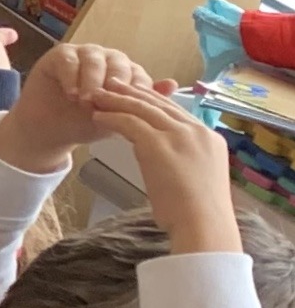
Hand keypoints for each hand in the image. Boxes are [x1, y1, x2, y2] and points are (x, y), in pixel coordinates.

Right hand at [0, 42, 157, 172]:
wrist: (47, 131)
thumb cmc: (82, 124)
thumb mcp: (115, 120)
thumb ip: (141, 103)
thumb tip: (173, 84)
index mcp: (125, 73)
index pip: (137, 75)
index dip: (132, 92)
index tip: (126, 110)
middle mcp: (107, 59)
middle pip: (118, 64)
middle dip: (112, 86)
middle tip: (101, 105)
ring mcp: (83, 55)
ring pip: (95, 60)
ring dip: (91, 81)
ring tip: (84, 101)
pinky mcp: (60, 55)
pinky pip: (69, 60)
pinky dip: (71, 76)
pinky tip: (71, 93)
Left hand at [92, 81, 243, 254]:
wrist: (202, 223)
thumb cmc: (196, 214)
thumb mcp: (196, 180)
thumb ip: (185, 164)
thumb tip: (170, 168)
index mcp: (209, 138)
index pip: (177, 112)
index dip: (154, 100)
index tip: (137, 94)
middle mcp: (196, 131)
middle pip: (160, 105)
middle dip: (134, 93)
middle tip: (113, 84)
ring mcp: (180, 136)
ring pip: (144, 110)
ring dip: (118, 100)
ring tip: (98, 94)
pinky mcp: (159, 145)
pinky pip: (130, 124)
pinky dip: (112, 118)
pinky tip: (98, 116)